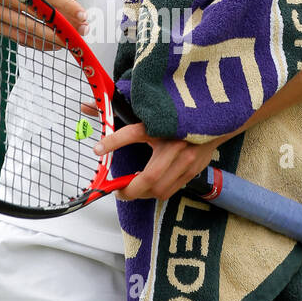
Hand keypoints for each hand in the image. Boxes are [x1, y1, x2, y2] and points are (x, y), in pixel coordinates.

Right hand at [0, 0, 86, 40]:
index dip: (67, 7)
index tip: (83, 16)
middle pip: (39, 14)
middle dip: (63, 25)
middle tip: (80, 31)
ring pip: (28, 30)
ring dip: (52, 38)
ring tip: (69, 40)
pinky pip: (18, 37)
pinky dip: (36, 42)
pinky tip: (51, 43)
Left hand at [95, 120, 225, 201]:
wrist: (215, 117)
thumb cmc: (179, 113)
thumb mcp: (149, 110)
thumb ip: (116, 110)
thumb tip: (85, 107)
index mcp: (163, 124)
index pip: (134, 132)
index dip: (113, 142)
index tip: (97, 149)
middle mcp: (176, 143)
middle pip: (149, 177)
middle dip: (129, 190)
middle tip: (117, 190)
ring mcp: (187, 159)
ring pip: (160, 188)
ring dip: (143, 193)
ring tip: (131, 189)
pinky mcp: (193, 169)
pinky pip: (171, 189)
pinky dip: (157, 191)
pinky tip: (149, 186)